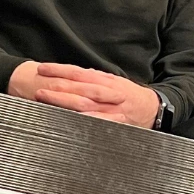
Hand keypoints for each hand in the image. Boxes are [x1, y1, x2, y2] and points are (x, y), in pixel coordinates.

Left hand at [10, 62, 160, 127]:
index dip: (59, 70)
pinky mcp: (114, 124)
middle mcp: (107, 93)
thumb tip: (75, 73)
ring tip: (46, 100)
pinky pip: (97, 123)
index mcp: (105, 80)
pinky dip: (83, 122)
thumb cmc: (131, 94)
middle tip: (39, 87)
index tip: (42, 69)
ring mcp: (110, 110)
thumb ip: (94, 77)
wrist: (154, 109)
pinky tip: (68, 122)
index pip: (77, 73)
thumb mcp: (114, 80)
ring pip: (84, 105)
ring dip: (63, 102)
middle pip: (78, 88)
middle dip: (57, 87)